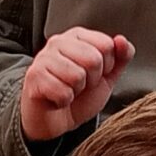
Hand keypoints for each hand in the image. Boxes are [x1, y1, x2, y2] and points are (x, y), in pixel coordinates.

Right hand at [18, 28, 132, 142]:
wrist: (55, 119)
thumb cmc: (80, 96)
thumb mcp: (107, 77)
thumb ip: (120, 58)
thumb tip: (122, 41)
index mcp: (78, 36)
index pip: (106, 44)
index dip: (107, 66)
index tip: (95, 75)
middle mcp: (58, 41)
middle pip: (94, 60)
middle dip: (92, 80)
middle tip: (80, 85)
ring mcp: (43, 57)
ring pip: (77, 76)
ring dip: (76, 91)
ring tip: (68, 90)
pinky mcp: (34, 76)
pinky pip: (63, 92)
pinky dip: (63, 101)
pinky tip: (56, 99)